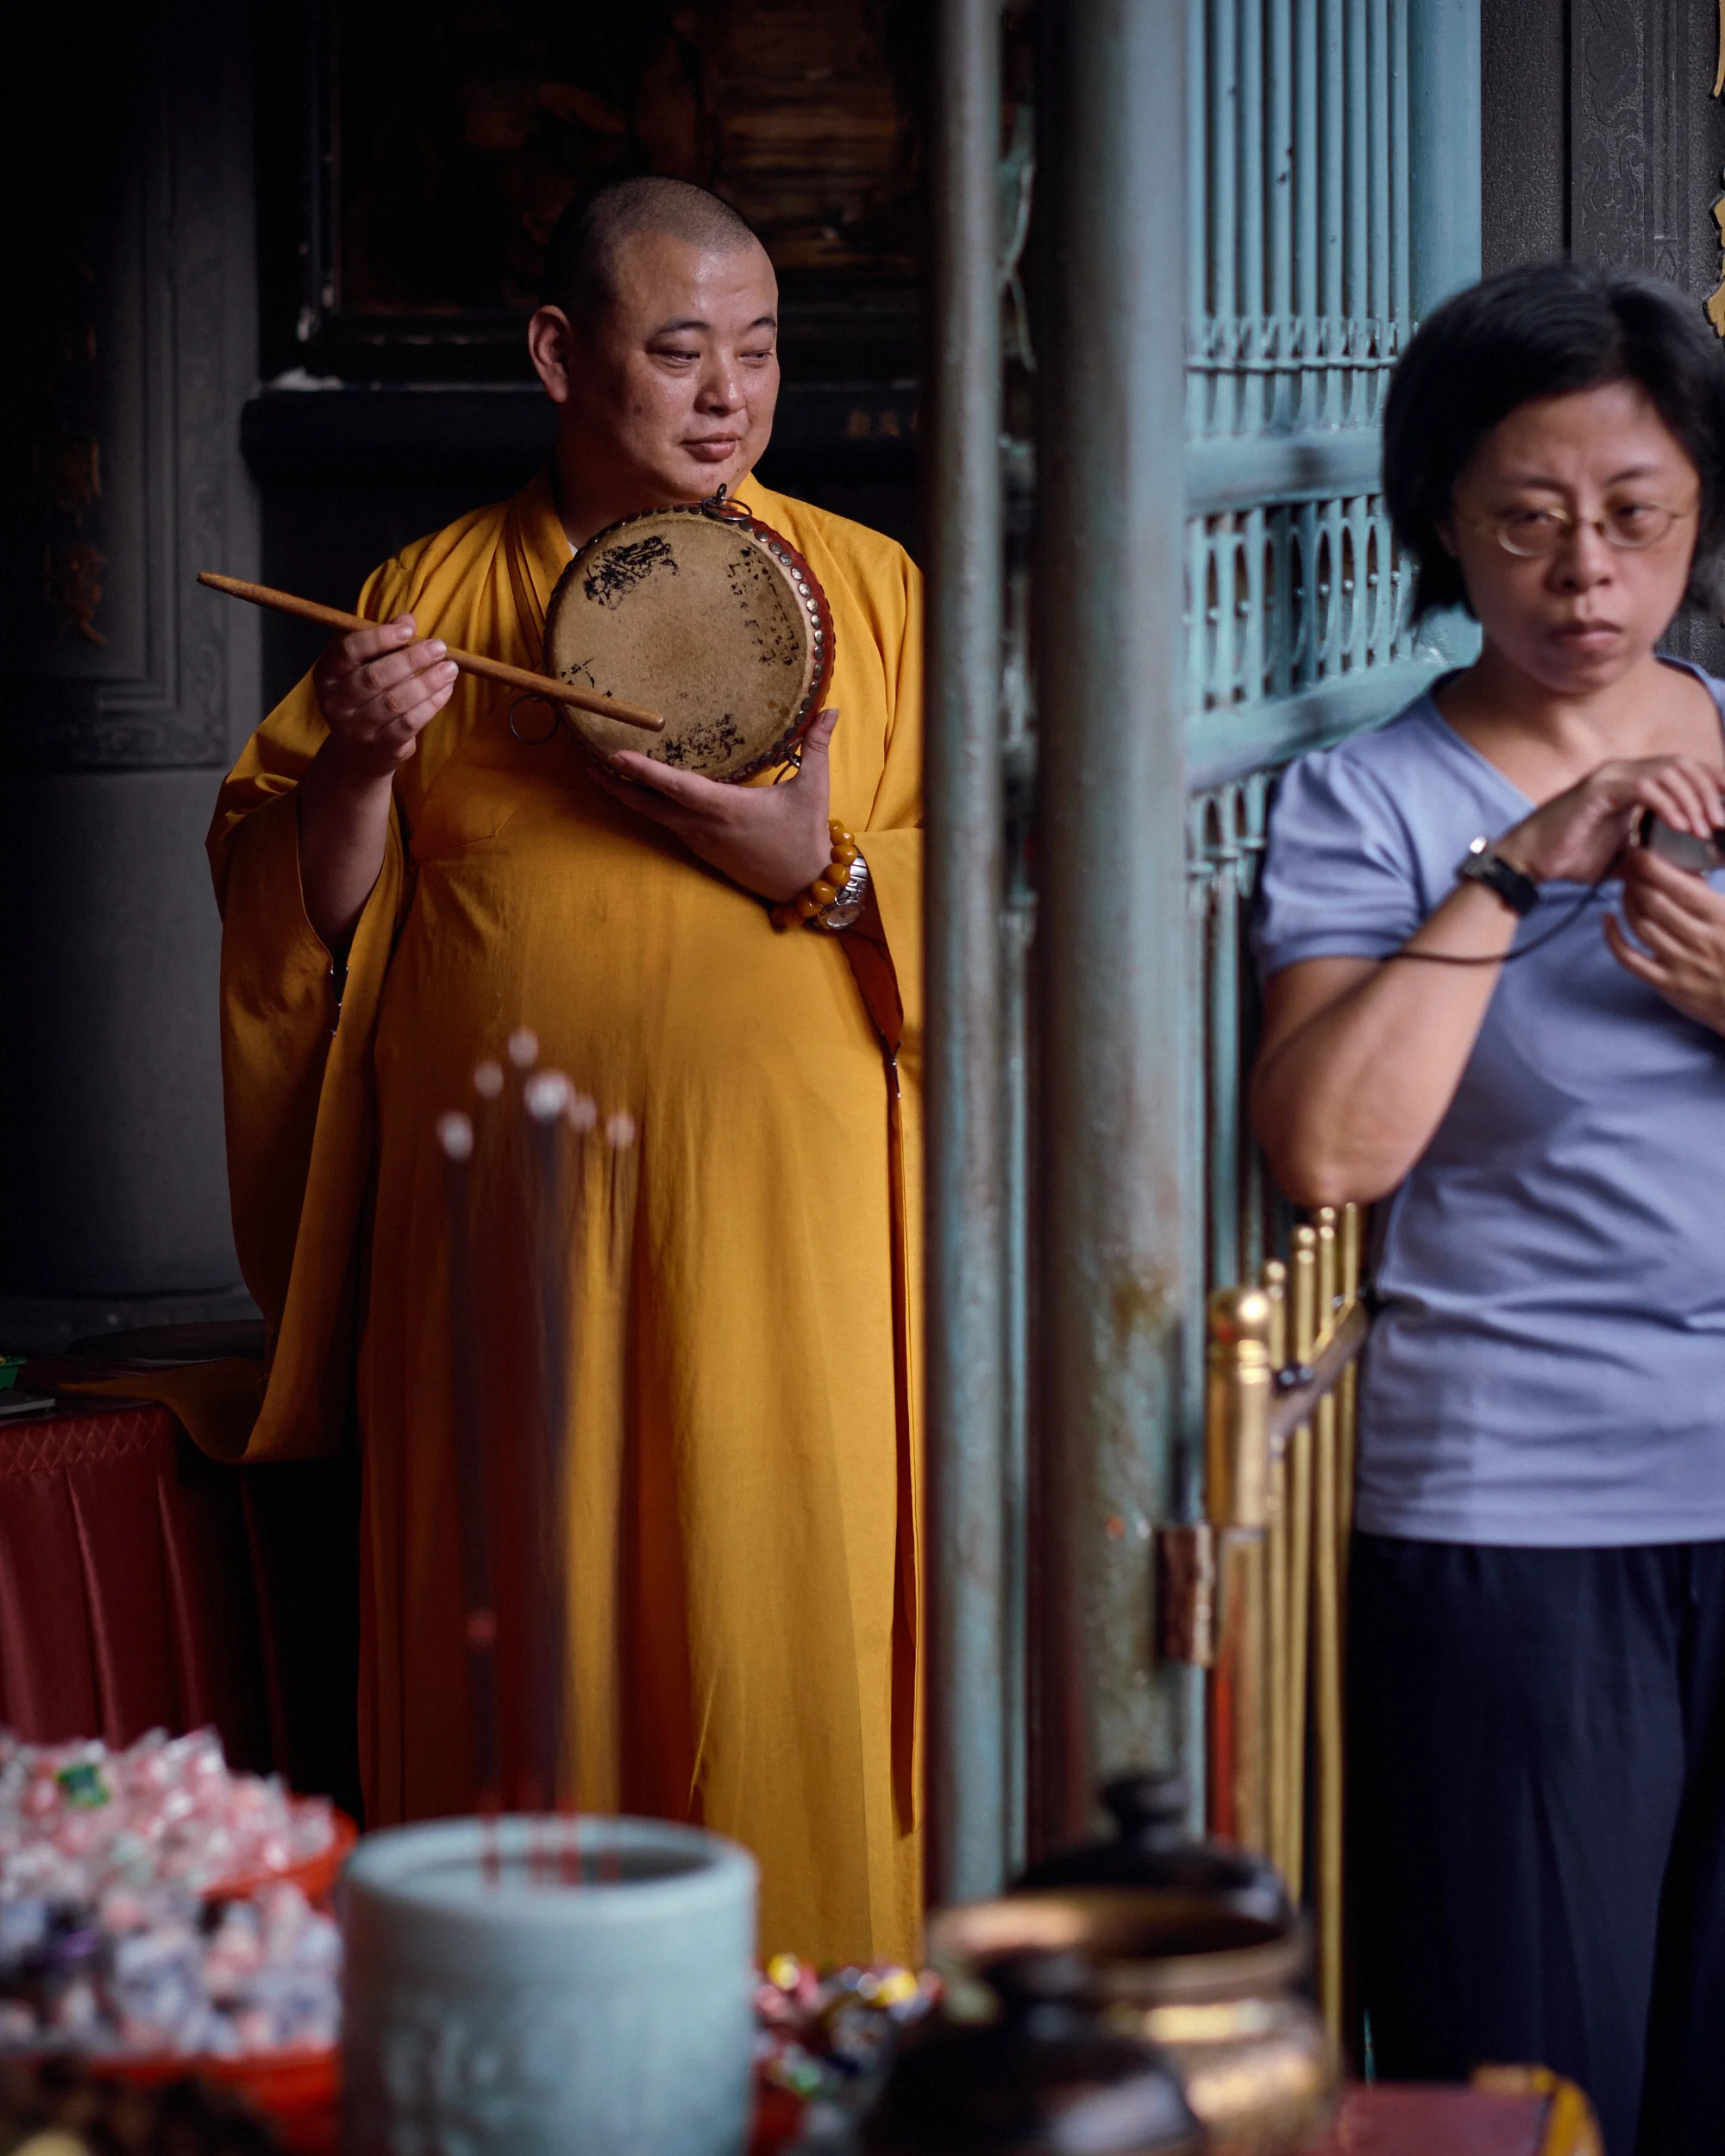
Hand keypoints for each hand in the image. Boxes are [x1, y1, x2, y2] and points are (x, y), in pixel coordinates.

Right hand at [312, 614, 457, 783]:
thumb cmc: (366, 696)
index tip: (408, 630)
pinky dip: (431, 705)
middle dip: (411, 659)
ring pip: (395, 701)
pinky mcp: (380, 747)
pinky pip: (409, 723)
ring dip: (427, 682)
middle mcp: (336, 702)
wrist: (359, 752)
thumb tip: (406, 618)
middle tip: (439, 647)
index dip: (379, 638)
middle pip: (375, 677)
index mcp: (327, 674)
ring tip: (450, 668)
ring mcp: (356, 728)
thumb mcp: (366, 666)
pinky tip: (446, 690)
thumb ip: (383, 640)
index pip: (348, 651)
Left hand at [590, 708, 840, 902]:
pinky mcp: (703, 852)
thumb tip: (831, 710)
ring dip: (630, 796)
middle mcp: (704, 827)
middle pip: (649, 805)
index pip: (675, 786)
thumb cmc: (807, 835)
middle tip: (588, 764)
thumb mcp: (813, 788)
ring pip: (655, 817)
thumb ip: (816, 746)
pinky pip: (669, 825)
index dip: (642, 771)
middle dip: (616, 785)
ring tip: (607, 773)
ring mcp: (700, 842)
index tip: (613, 756)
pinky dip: (651, 808)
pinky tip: (643, 794)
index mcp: (725, 808)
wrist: (805, 885)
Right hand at [1496, 756, 1724, 885]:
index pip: (1684, 770)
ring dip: (1693, 800)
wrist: (1531, 862)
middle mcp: (1623, 771)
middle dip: (1710, 791)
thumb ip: (1657, 854)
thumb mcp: (1626, 856)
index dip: (1713, 784)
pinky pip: (1645, 787)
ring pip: (1669, 772)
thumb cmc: (1572, 858)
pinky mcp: (1599, 788)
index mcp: (1631, 781)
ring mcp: (1610, 776)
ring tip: (1703, 828)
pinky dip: (1668, 805)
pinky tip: (1679, 826)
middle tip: (1722, 822)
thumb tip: (1696, 869)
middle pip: (1684, 765)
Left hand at [1604, 846, 1724, 1032]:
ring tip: (1624, 886)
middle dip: (1634, 879)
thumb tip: (1690, 871)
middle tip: (1627, 865)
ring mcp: (1681, 964)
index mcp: (1721, 918)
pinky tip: (1607, 918)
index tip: (1639, 852)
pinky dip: (1613, 937)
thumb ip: (1713, 896)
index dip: (1652, 866)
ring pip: (1640, 926)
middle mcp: (1699, 940)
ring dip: (1626, 901)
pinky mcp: (1667, 985)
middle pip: (1653, 903)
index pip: (1679, 887)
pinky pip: (1630, 959)